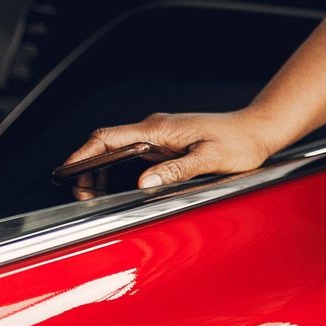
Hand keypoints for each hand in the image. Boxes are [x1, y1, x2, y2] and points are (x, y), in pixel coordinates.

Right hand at [60, 109, 276, 200]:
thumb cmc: (239, 142)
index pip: (109, 137)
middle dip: (85, 167)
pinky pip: (132, 155)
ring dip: (100, 170)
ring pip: (118, 150)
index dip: (83, 154)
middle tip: (78, 194)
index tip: (66, 172)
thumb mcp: (209, 159)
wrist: (258, 130)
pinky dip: (116, 170)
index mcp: (159, 129)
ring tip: (90, 195)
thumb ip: (176, 170)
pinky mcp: (167, 144)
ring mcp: (160, 136)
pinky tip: (115, 187)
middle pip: (107, 144)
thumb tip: (144, 184)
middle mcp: (155, 130)